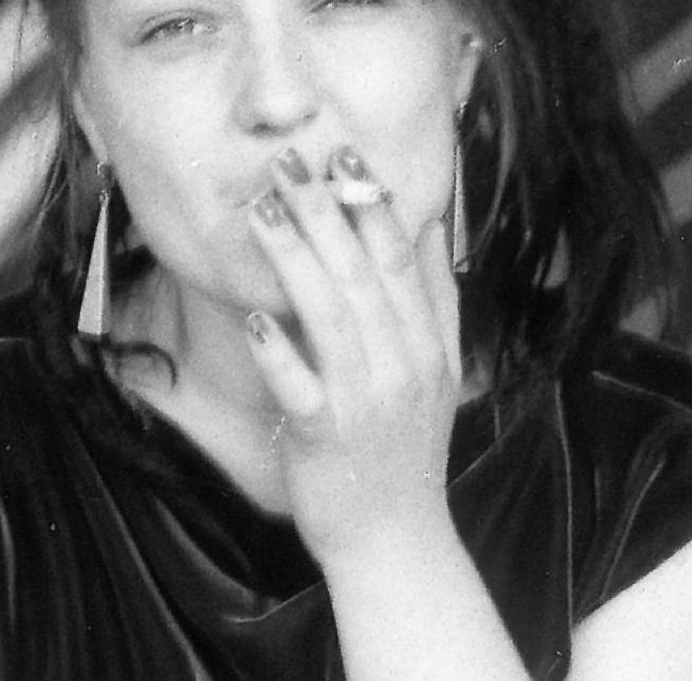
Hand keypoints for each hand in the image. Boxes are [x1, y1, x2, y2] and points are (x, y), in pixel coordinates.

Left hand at [243, 145, 463, 567]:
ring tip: (262, 210)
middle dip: (324, 211)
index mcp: (428, 345)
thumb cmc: (405, 448)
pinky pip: (300, 385)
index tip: (344, 153)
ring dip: (294, 258)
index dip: (372, 203)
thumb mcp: (436, 370)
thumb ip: (431, 300)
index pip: (402, 260)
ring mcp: (367, 400)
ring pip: (331, 316)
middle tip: (288, 162)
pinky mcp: (327, 436)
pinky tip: (255, 315)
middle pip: (363, 274)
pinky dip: (279, 349)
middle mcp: (403, 365)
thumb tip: (426, 226)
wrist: (394, 539)